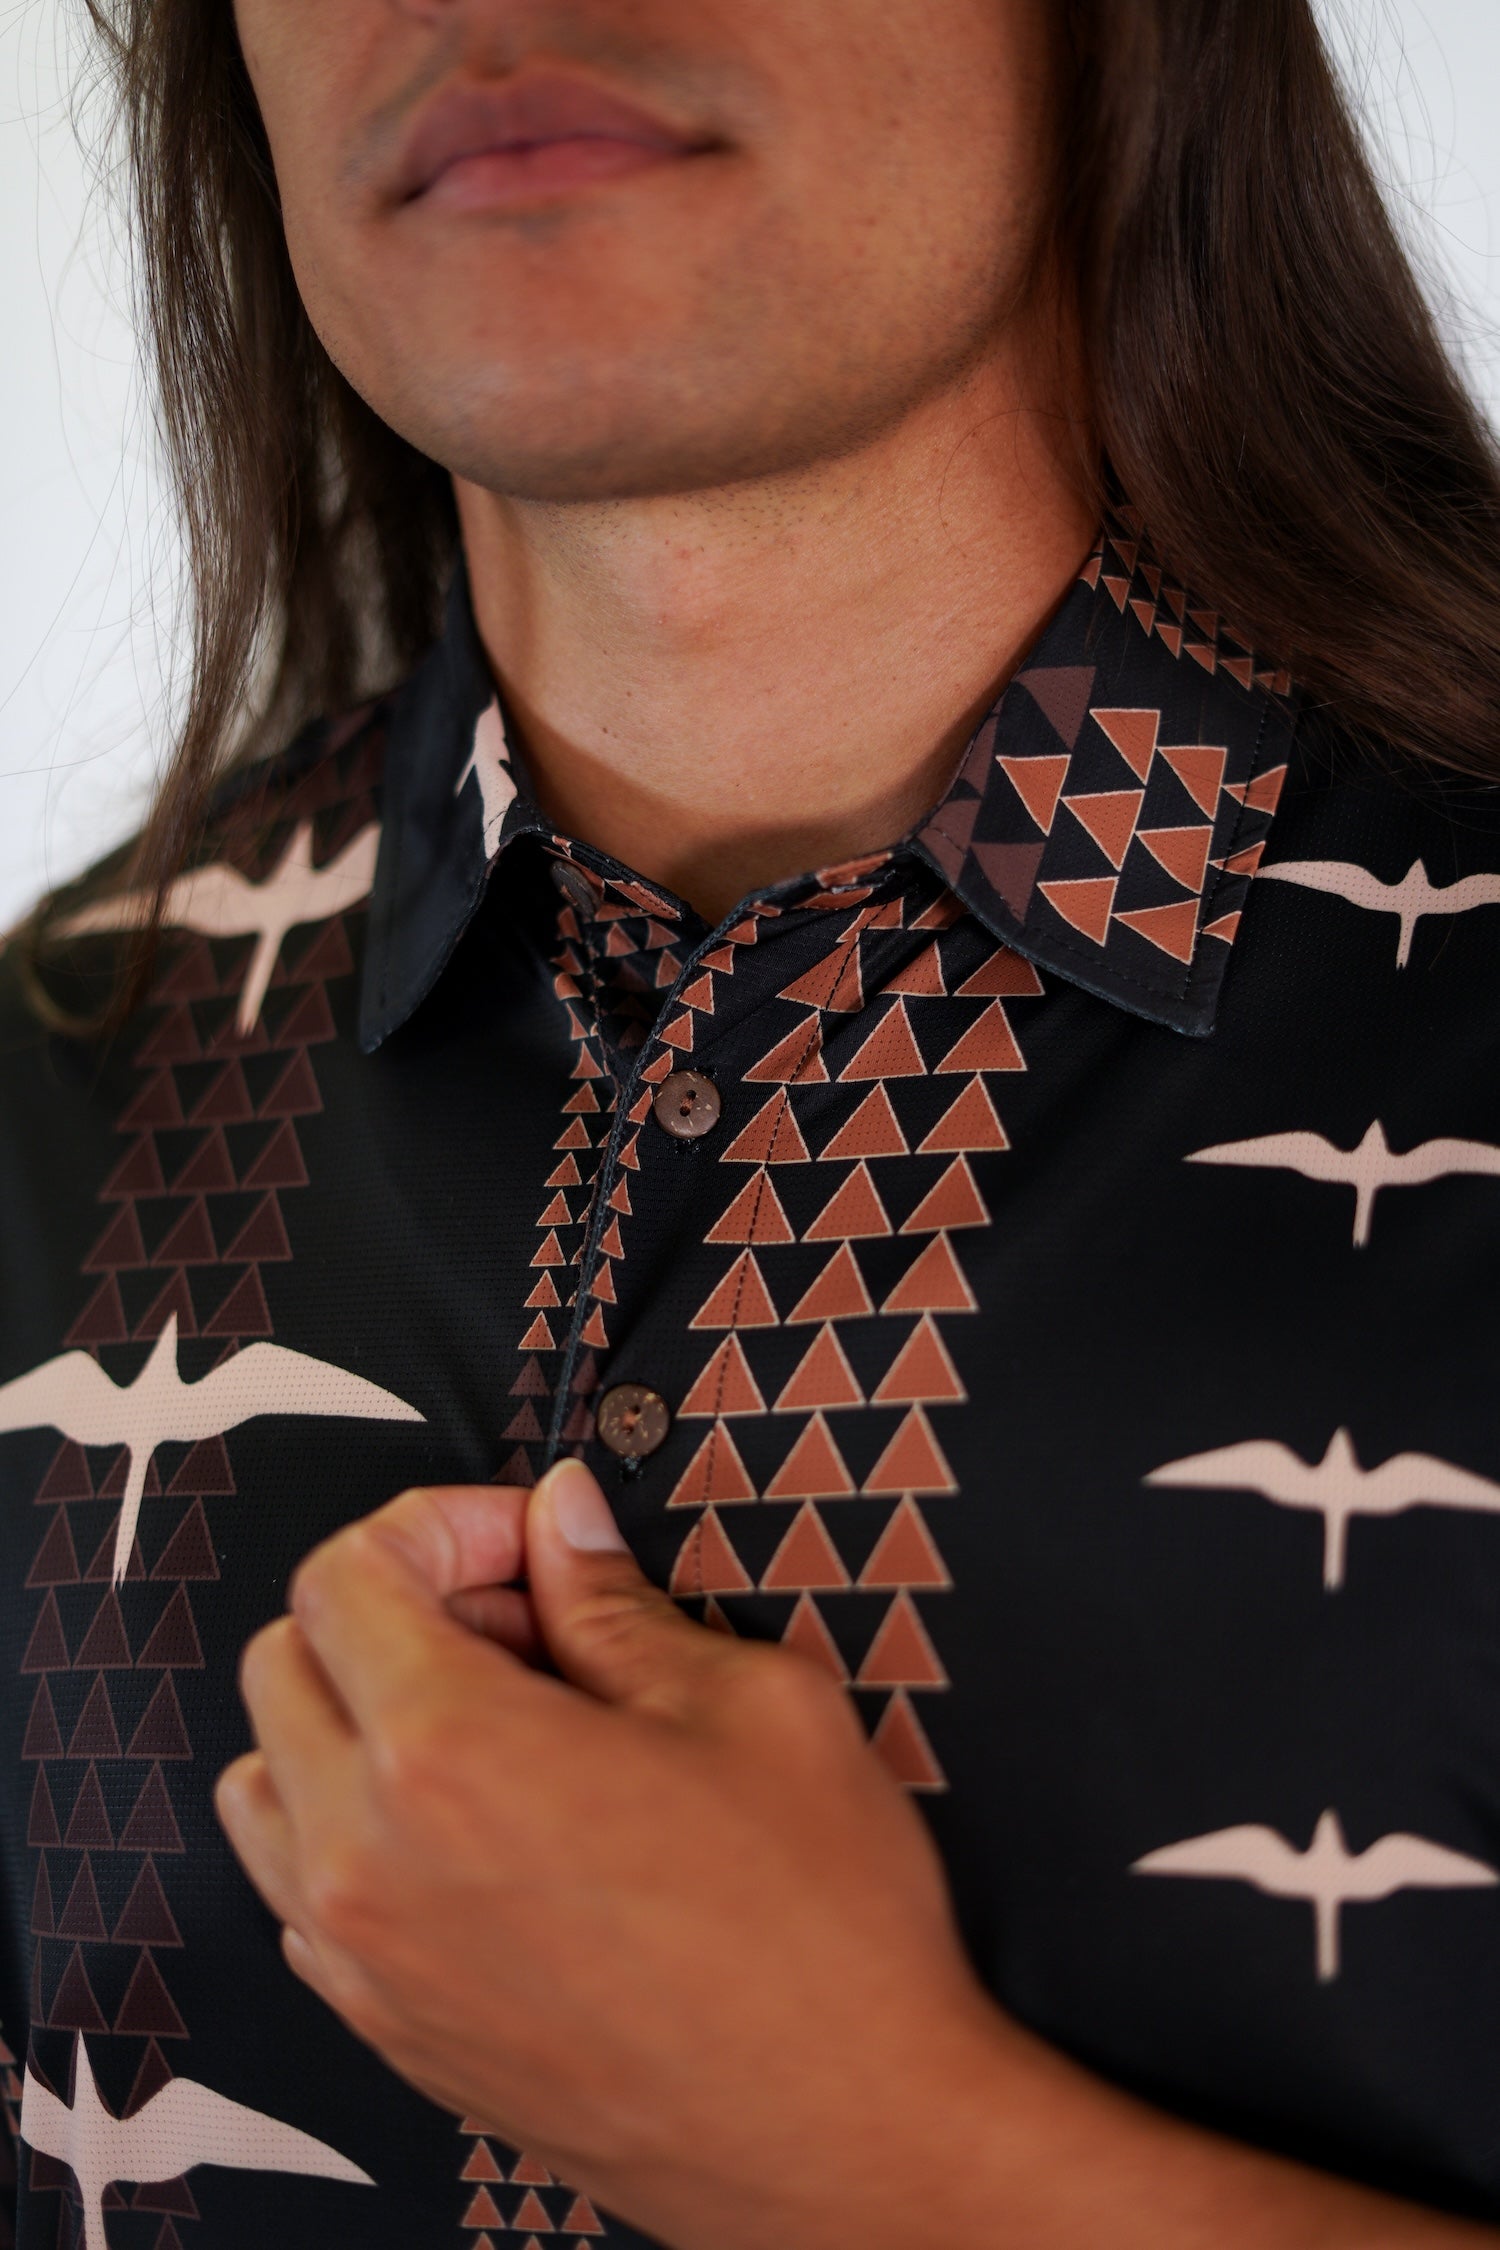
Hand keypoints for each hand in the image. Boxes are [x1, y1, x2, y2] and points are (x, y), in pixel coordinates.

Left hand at [213, 1460, 1006, 2249]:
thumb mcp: (750, 1705)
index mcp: (450, 1751)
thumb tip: (562, 1523)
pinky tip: (478, 1829)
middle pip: (285, 1663)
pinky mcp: (390, 2034)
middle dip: (392, 1609)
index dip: (435, 1526)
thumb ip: (616, 1601)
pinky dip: (354, 1830)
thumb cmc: (819, 1936)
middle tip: (521, 1622)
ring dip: (351, 1719)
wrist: (849, 2139)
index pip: (342, 1575)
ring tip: (489, 1723)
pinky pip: (302, 1896)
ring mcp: (367, 1961)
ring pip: (265, 1783)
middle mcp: (372, 1859)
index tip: (520, 1542)